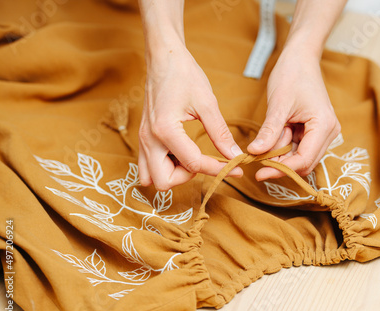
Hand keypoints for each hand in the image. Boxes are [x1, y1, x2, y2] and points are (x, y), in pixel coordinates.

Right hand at [138, 44, 242, 190]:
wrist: (163, 58)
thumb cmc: (184, 75)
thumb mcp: (207, 103)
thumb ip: (220, 133)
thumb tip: (234, 155)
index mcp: (165, 130)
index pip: (194, 164)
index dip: (218, 169)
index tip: (236, 168)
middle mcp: (149, 140)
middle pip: (165, 182)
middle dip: (187, 177)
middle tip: (204, 160)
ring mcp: (143, 140)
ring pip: (151, 178)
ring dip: (173, 174)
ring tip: (190, 156)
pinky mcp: (143, 138)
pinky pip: (148, 166)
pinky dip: (164, 167)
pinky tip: (181, 152)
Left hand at [247, 48, 340, 180]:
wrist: (300, 58)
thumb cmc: (292, 75)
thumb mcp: (278, 104)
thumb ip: (269, 131)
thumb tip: (255, 153)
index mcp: (324, 126)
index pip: (303, 160)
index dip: (281, 170)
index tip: (258, 173)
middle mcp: (328, 132)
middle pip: (304, 163)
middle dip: (280, 163)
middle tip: (255, 160)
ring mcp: (323, 132)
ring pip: (300, 157)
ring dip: (281, 153)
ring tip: (269, 135)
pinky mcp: (315, 131)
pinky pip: (298, 147)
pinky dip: (283, 146)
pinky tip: (275, 134)